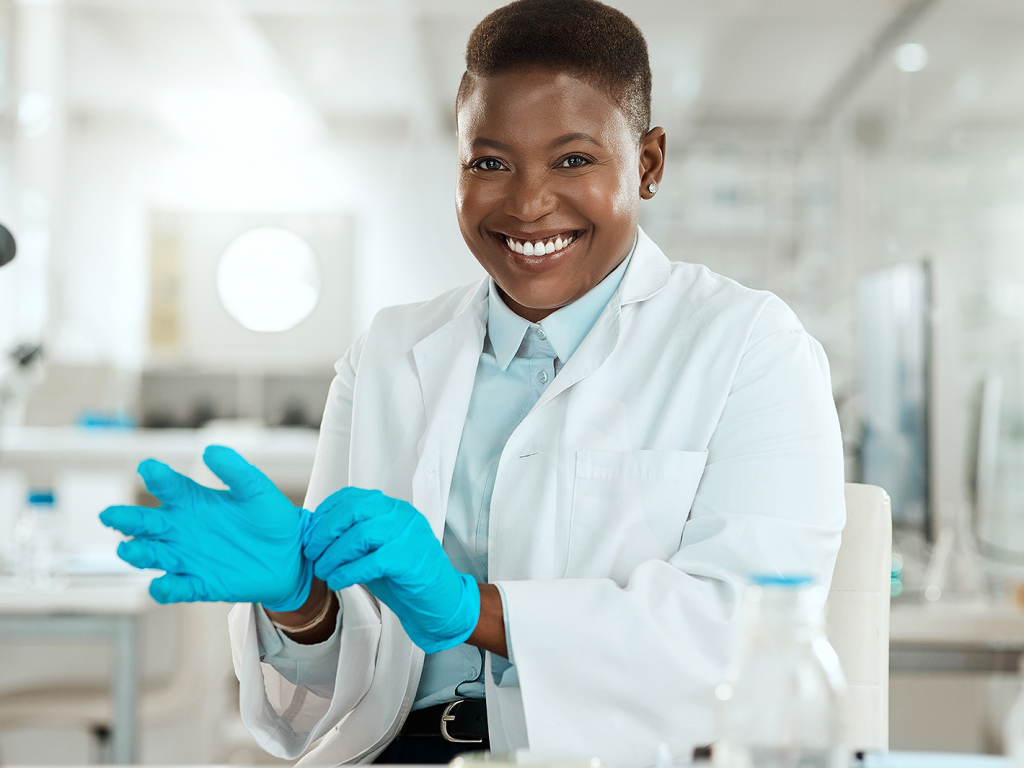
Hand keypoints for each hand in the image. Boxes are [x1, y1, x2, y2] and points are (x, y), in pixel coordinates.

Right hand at [100, 445, 312, 610]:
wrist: (291, 556)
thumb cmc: (271, 517)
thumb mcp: (256, 490)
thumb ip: (236, 470)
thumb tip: (210, 450)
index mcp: (193, 500)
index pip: (168, 486)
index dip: (157, 476)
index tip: (148, 468)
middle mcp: (182, 529)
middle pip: (145, 523)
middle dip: (127, 519)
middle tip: (111, 514)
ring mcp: (187, 557)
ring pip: (153, 556)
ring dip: (138, 553)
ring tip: (129, 549)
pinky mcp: (199, 583)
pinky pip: (177, 587)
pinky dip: (166, 588)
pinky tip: (161, 585)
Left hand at [305, 488, 479, 653]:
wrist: (438, 601)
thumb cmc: (404, 576)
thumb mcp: (375, 549)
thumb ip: (352, 537)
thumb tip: (315, 535)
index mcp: (392, 508)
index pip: (353, 497)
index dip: (326, 513)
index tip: (311, 533)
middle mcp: (402, 515)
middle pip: (354, 510)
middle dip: (326, 531)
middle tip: (312, 552)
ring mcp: (409, 535)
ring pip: (361, 534)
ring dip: (334, 555)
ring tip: (323, 571)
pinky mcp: (411, 559)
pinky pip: (372, 561)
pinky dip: (348, 572)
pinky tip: (338, 581)